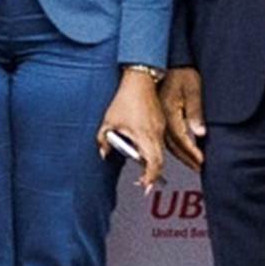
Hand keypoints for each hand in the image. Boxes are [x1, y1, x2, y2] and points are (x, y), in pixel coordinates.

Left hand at [99, 71, 165, 189]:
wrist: (140, 80)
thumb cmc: (126, 98)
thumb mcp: (109, 121)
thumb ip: (103, 140)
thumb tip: (103, 153)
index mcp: (146, 135)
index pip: (154, 163)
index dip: (150, 177)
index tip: (144, 185)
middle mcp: (157, 133)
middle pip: (159, 161)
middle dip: (152, 174)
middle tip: (142, 182)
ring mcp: (161, 128)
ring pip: (160, 152)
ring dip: (151, 161)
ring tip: (141, 168)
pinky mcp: (161, 123)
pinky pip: (159, 141)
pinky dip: (152, 149)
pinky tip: (141, 147)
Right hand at [160, 67, 206, 170]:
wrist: (169, 63)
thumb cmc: (182, 73)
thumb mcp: (193, 90)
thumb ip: (195, 112)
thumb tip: (200, 133)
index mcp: (168, 111)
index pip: (181, 138)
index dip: (192, 151)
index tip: (201, 161)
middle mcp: (161, 117)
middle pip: (173, 144)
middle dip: (187, 158)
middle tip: (198, 167)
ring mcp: (159, 117)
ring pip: (168, 142)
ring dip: (181, 154)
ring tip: (193, 162)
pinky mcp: (160, 115)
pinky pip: (167, 135)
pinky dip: (176, 145)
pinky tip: (183, 149)